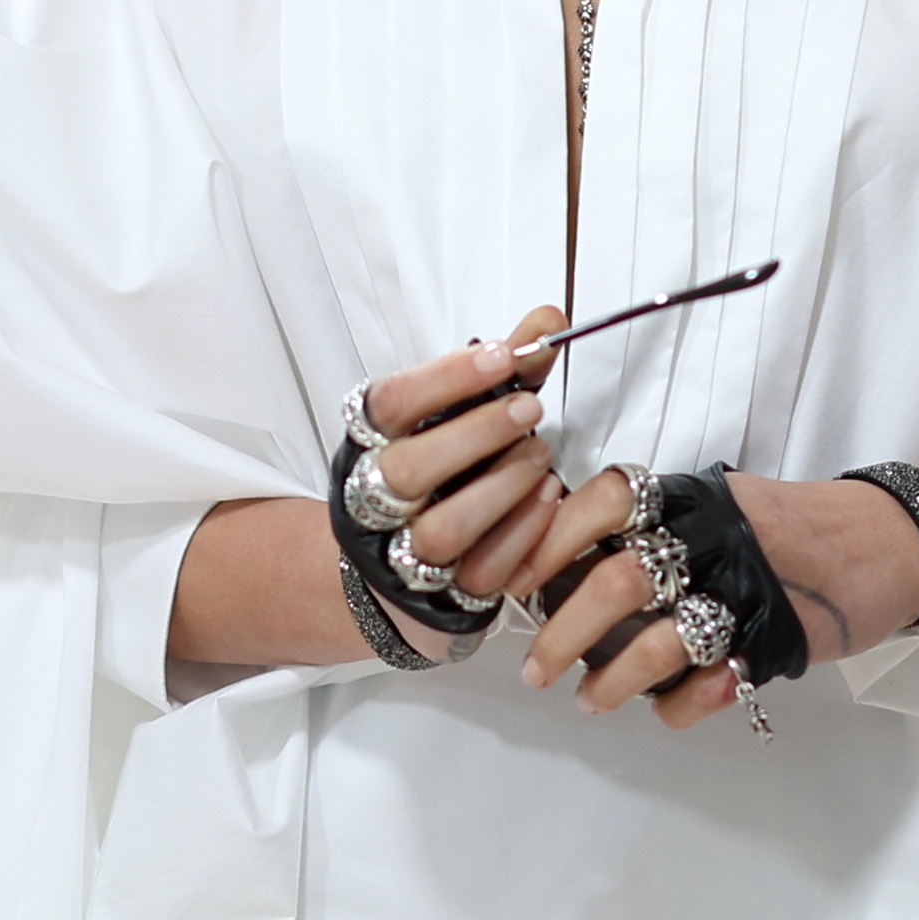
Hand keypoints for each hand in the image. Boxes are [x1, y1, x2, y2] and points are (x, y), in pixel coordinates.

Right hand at [165, 304, 570, 669]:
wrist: (389, 570)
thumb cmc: (437, 473)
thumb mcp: (457, 415)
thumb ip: (502, 369)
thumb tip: (549, 321)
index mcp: (370, 443)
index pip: (390, 404)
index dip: (445, 377)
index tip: (503, 354)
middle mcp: (376, 500)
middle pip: (407, 470)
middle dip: (475, 434)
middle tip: (529, 408)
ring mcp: (405, 554)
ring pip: (442, 530)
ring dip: (500, 487)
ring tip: (539, 454)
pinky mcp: (442, 598)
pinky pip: (480, 573)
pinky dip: (521, 532)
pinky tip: (548, 497)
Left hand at [509, 471, 918, 729]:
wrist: (890, 541)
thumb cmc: (789, 527)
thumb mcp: (721, 505)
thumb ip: (657, 523)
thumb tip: (560, 561)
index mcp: (694, 498)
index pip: (606, 498)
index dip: (551, 537)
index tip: (518, 579)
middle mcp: (716, 537)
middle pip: (617, 580)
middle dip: (562, 631)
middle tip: (534, 667)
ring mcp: (748, 590)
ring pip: (657, 641)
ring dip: (610, 680)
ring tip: (589, 699)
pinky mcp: (778, 642)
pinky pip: (709, 686)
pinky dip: (676, 706)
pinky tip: (663, 707)